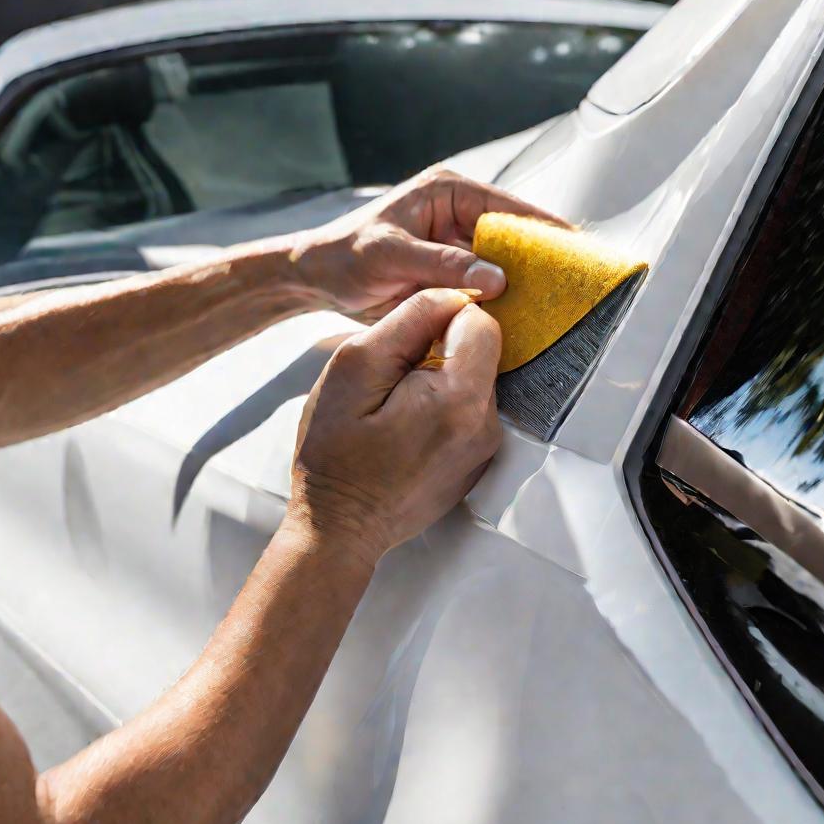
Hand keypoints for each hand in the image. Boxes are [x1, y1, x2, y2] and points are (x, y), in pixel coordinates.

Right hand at [287, 288, 501, 565]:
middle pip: (482, 350)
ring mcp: (487, 446)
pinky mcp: (478, 459)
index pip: (481, 321)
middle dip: (440, 348)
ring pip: (475, 377)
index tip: (403, 343)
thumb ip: (408, 321)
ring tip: (396, 406)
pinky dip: (444, 403)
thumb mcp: (354, 367)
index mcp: (461, 400)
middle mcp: (487, 424)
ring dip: (441, 376)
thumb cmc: (336, 453)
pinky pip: (471, 408)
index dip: (440, 317)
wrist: (339, 528)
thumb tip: (450, 295)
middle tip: (393, 379)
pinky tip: (407, 425)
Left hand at [292, 166, 568, 320]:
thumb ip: (442, 264)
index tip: (575, 250)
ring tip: (559, 306)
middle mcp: (458, 214)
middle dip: (540, 261)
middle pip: (513, 237)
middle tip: (574, 285)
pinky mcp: (453, 273)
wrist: (316, 278)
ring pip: (504, 265)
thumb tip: (497, 276)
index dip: (543, 229)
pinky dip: (503, 302)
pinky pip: (486, 287)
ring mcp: (458, 246)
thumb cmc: (345, 255)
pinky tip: (524, 320)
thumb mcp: (391, 255)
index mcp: (448, 192)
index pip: (507, 208)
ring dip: (524, 286)